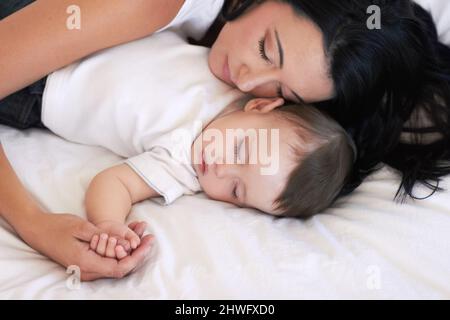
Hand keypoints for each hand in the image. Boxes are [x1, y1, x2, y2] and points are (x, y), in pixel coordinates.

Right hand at [19, 212, 153, 280]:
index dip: (137, 257)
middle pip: (121, 269)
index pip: (119, 268)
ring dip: (131, 252)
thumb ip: (103, 237)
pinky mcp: (87, 264)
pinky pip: (108, 261)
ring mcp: (86, 270)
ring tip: (142, 234)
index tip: (148, 243)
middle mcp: (87, 271)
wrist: (38, 230)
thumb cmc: (58, 226)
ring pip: (115, 266)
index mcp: (86, 263)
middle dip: (138, 253)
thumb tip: (124, 244)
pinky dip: (120, 251)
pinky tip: (129, 238)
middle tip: (150, 237)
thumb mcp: (82, 227)